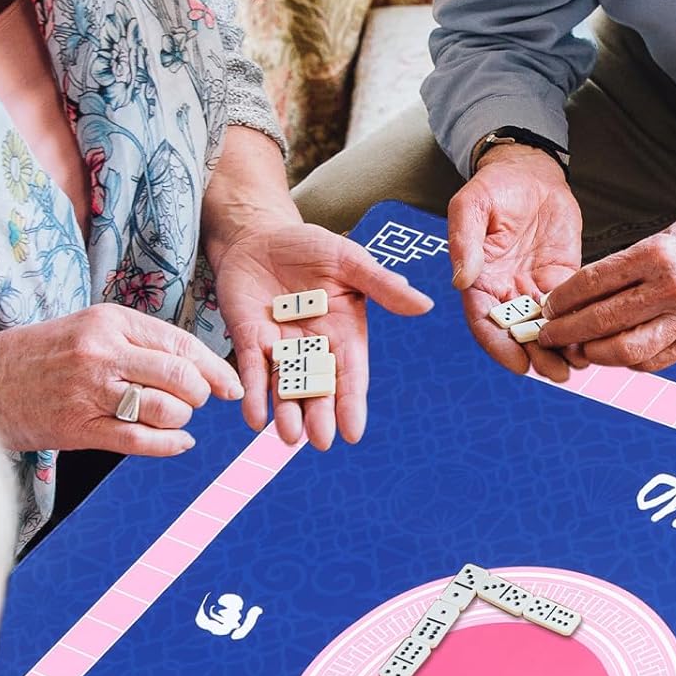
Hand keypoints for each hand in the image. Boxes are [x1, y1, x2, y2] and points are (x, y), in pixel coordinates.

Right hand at [0, 304, 241, 455]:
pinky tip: (179, 442)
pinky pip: (142, 441)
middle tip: (198, 401)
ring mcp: (90, 391)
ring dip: (181, 418)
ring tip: (172, 417)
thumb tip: (198, 366)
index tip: (231, 384)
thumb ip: (139, 342)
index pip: (180, 343)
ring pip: (165, 409)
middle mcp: (102, 352)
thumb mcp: (90, 328)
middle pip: (180, 377)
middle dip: (200, 394)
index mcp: (109, 320)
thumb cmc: (41, 355)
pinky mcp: (80, 427)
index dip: (215, 367)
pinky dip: (170, 444)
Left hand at [213, 220, 433, 449]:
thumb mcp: (350, 261)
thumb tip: (425, 304)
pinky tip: (254, 418)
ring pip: (286, 387)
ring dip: (287, 413)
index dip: (352, 403)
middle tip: (320, 440)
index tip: (353, 432)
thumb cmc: (310, 247)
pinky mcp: (250, 340)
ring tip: (289, 436)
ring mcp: (281, 347)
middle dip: (319, 415)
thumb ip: (382, 285)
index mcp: (345, 333)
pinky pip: (253, 371)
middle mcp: (314, 348)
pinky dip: (253, 394)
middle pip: (318, 389)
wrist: (261, 234)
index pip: (350, 374)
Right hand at [448, 145, 580, 383]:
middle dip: (537, 356)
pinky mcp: (560, 278)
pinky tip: (594, 339)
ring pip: (546, 327)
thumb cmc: (495, 186)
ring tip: (579, 365)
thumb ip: (464, 242)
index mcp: (478, 279)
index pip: (484, 323)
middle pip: (518, 333)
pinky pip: (570, 308)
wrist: (529, 171)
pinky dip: (580, 326)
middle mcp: (504, 290)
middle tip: (557, 373)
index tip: (519, 364)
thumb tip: (462, 280)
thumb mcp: (471, 206)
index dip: (500, 347)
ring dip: (561, 349)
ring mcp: (532, 287)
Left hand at [536, 208, 675, 371]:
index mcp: (659, 253)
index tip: (548, 306)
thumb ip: (629, 263)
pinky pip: (653, 360)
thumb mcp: (668, 234)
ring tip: (578, 348)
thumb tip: (585, 289)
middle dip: (569, 331)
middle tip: (549, 334)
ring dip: (594, 353)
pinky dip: (627, 361)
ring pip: (626, 350)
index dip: (564, 299)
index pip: (595, 282)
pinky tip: (613, 352)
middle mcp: (673, 288)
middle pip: (604, 320)